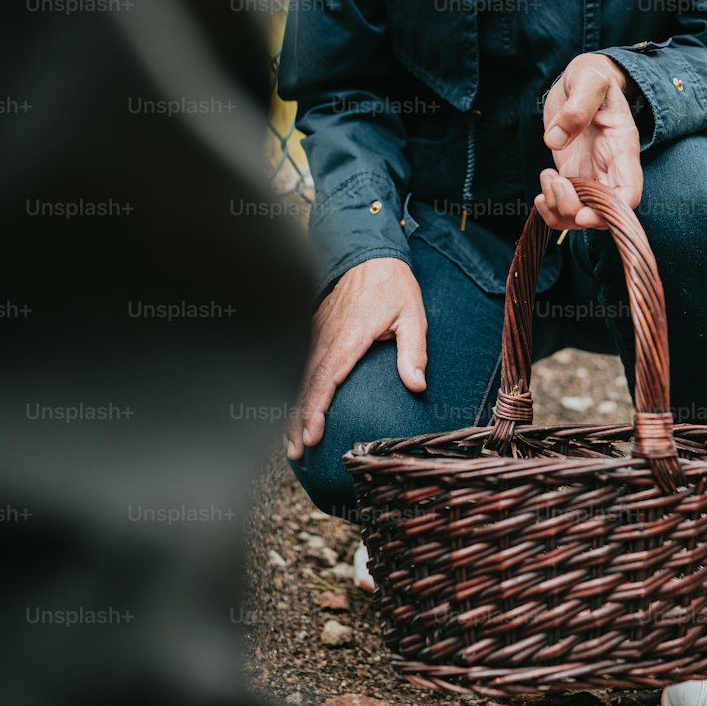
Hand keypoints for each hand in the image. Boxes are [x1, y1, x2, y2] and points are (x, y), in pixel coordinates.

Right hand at [284, 256, 426, 457]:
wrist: (370, 254)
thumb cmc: (393, 285)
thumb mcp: (412, 314)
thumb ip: (413, 350)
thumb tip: (417, 384)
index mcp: (351, 334)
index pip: (328, 377)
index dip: (317, 408)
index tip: (312, 435)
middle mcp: (328, 335)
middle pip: (307, 383)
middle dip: (298, 419)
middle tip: (296, 451)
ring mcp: (318, 331)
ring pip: (299, 374)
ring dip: (292, 407)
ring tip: (289, 440)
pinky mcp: (315, 329)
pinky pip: (300, 362)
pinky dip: (293, 388)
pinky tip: (292, 408)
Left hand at [534, 55, 643, 231]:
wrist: (582, 78)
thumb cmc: (592, 76)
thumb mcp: (588, 80)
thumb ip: (577, 106)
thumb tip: (555, 140)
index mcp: (622, 148)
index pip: (629, 194)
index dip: (610, 213)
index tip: (583, 213)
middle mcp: (610, 169)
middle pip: (603, 214)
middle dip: (576, 212)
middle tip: (556, 182)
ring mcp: (591, 175)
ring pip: (581, 216)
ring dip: (559, 210)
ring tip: (547, 177)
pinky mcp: (572, 175)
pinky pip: (564, 206)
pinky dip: (550, 208)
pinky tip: (542, 189)